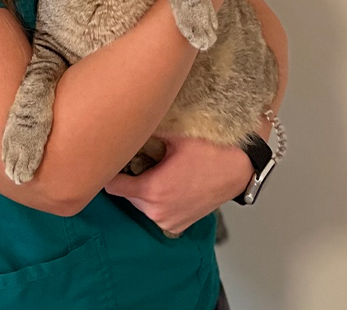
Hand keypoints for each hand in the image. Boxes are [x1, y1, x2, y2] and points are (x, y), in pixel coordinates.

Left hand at [103, 134, 252, 235]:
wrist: (238, 168)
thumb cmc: (209, 150)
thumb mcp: (173, 136)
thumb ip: (145, 132)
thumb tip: (124, 121)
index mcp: (152, 190)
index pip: (112, 186)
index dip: (108, 170)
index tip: (111, 158)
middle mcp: (157, 211)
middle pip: (125, 194)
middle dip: (127, 177)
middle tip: (135, 157)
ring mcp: (167, 221)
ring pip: (139, 203)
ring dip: (141, 188)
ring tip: (153, 168)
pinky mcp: (177, 225)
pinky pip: (155, 211)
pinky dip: (155, 199)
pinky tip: (165, 182)